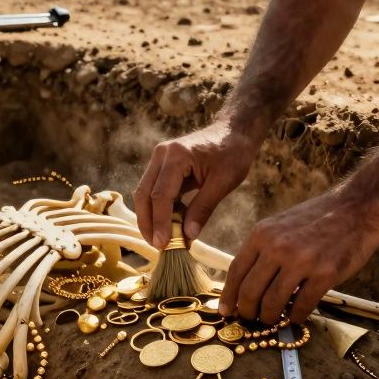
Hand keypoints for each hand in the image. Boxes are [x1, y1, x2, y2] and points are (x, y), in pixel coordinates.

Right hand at [134, 123, 258, 248]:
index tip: (163, 245)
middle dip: (148, 223)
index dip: (159, 222)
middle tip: (158, 247)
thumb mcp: (223, 182)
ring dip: (150, 218)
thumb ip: (203, 208)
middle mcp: (161, 155)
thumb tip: (188, 236)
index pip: (160, 195)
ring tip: (161, 240)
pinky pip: (154, 190)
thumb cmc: (233, 154)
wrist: (234, 132)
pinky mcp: (162, 165)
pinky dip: (158, 209)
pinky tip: (167, 225)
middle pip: (144, 194)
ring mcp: (159, 159)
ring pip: (144, 193)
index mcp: (176, 155)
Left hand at [219, 189, 378, 323]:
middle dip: (247, 312)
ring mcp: (301, 261)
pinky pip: (301, 306)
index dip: (228, 296)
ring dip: (270, 318)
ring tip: (273, 320)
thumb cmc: (319, 218)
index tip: (225, 312)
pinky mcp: (325, 274)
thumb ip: (263, 249)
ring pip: (273, 303)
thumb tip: (245, 282)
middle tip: (251, 320)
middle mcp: (278, 247)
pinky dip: (295, 317)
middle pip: (250, 291)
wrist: (358, 207)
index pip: (236, 271)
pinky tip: (296, 317)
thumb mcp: (281, 225)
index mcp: (263, 234)